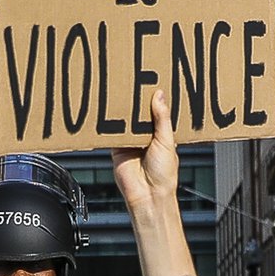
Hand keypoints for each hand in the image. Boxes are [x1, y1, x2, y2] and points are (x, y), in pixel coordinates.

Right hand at [109, 90, 181, 219]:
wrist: (148, 195)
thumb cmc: (164, 175)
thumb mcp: (166, 141)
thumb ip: (161, 119)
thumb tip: (160, 96)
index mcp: (161, 134)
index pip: (156, 111)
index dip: (153, 98)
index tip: (150, 81)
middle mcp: (145, 136)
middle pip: (138, 114)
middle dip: (135, 101)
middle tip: (132, 82)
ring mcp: (130, 142)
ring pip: (124, 121)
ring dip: (122, 110)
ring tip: (120, 92)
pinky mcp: (116, 149)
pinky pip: (111, 133)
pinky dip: (108, 125)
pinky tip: (108, 112)